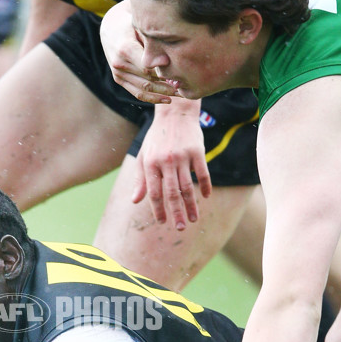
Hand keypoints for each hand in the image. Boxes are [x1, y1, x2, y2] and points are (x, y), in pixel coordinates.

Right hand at [100, 1, 177, 104]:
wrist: (111, 27)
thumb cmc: (132, 23)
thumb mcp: (142, 26)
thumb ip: (152, 42)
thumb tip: (164, 61)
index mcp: (126, 49)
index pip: (149, 68)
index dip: (166, 73)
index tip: (182, 74)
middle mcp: (120, 64)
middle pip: (148, 81)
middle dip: (168, 86)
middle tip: (186, 86)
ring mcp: (118, 73)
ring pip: (143, 90)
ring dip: (162, 94)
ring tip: (179, 94)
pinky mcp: (119, 79)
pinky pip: (137, 93)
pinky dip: (152, 98)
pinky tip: (167, 99)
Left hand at [134, 104, 210, 226]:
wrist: (175, 113)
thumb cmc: (157, 138)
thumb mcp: (144, 156)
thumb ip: (140, 179)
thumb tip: (135, 200)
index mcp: (150, 164)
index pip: (154, 192)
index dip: (158, 209)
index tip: (162, 222)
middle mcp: (166, 161)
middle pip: (172, 193)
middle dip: (176, 213)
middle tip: (180, 228)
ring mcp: (182, 156)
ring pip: (188, 187)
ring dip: (191, 205)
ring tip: (194, 219)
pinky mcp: (197, 151)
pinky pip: (203, 173)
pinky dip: (205, 186)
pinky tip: (205, 197)